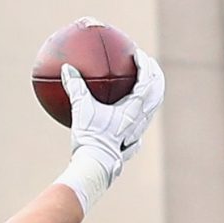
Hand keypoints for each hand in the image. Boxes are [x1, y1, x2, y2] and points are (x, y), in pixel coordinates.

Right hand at [61, 47, 164, 188]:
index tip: (138, 54)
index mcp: (134, 108)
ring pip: (151, 111)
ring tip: (145, 88)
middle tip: (149, 65)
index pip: (146, 79)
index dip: (144, 64)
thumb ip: (75, 86)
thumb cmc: (91, 138)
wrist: (95, 167)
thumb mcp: (81, 109)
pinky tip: (133, 120)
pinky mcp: (130, 146)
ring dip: (151, 96)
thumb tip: (67, 67)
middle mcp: (140, 120)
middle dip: (155, 76)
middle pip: (156, 93)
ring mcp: (137, 134)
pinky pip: (140, 128)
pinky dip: (140, 118)